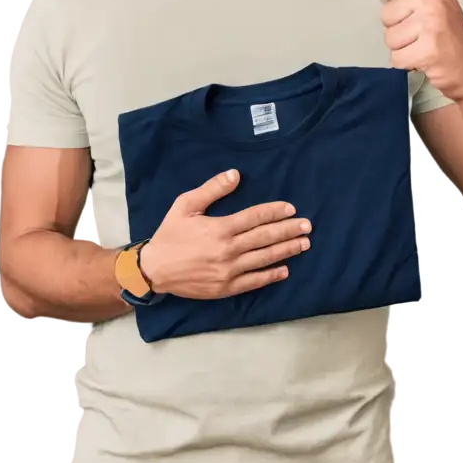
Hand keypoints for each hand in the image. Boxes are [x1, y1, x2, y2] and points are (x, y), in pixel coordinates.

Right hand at [137, 169, 311, 299]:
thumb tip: (235, 175)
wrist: (154, 269)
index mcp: (220, 228)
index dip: (275, 212)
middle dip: (289, 230)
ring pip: (264, 258)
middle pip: (265, 238)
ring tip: (304, 244)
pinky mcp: (226, 287)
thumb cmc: (170, 234)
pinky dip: (271, 276)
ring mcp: (229, 271)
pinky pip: (254, 281)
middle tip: (307, 226)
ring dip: (287, 251)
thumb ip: (212, 189)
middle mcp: (228, 250)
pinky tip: (284, 270)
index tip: (291, 209)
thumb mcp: (185, 205)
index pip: (255, 217)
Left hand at [381, 0, 462, 102]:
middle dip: (397, 35)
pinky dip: (407, 66)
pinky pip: (397, 59)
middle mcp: (433, 6)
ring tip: (424, 51)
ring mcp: (432, 26)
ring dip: (403, 52)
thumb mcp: (445, 11)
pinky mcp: (428, 49)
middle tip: (419, 40)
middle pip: (387, 18)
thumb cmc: (454, 45)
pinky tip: (425, 63)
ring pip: (391, 41)